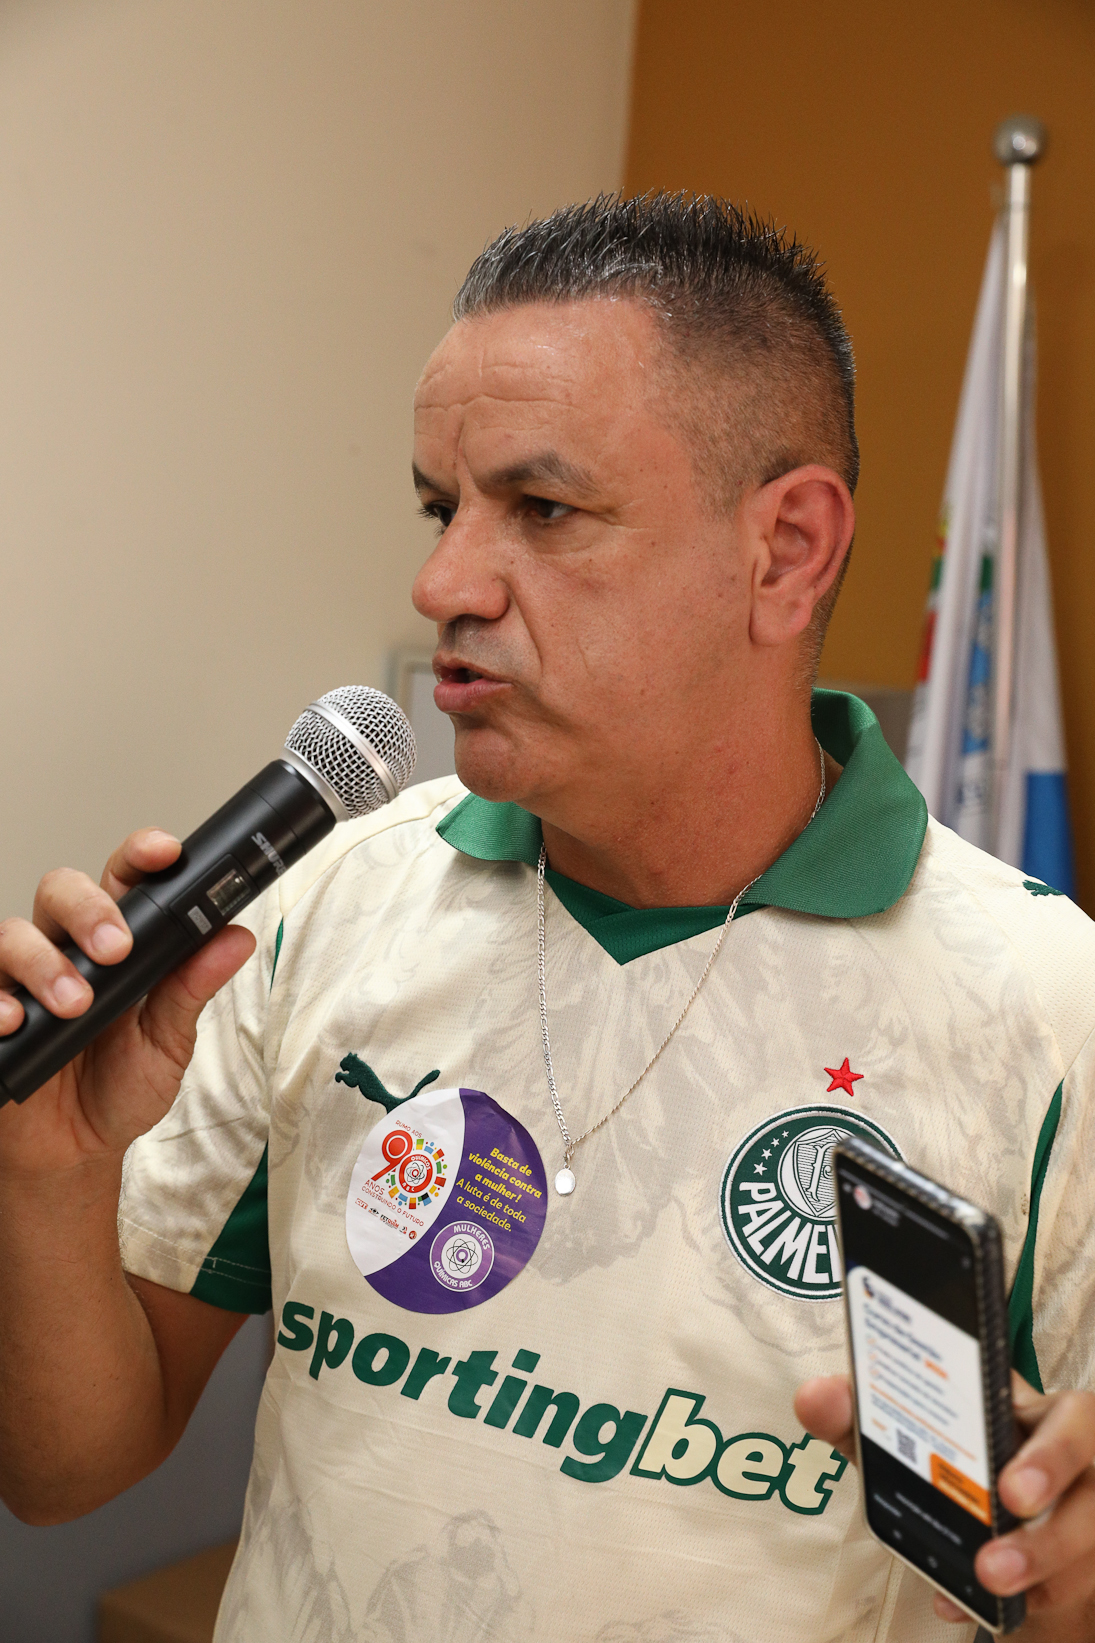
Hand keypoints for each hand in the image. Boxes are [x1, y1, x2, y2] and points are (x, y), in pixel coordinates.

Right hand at [0, 830, 254, 1171]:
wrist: (74, 1153)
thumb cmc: (120, 1088)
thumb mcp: (167, 1043)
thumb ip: (192, 989)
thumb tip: (235, 938)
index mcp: (117, 945)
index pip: (124, 881)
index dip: (141, 856)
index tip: (164, 853)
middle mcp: (65, 950)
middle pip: (62, 889)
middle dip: (88, 907)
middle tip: (116, 948)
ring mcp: (21, 980)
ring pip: (13, 933)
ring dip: (45, 963)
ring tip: (75, 1004)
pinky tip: (15, 1021)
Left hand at [795, 1372, 1094, 1636]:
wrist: (993, 1503)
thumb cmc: (958, 1450)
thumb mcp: (913, 1427)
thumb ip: (862, 1413)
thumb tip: (814, 1398)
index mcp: (1047, 1414)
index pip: (1075, 1422)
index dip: (1053, 1456)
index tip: (1010, 1492)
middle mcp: (1084, 1466)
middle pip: (1093, 1501)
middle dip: (1046, 1541)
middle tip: (992, 1564)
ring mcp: (1088, 1520)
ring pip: (1087, 1555)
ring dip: (1038, 1579)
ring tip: (984, 1588)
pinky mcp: (1082, 1565)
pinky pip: (1069, 1593)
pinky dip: (1020, 1606)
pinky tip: (961, 1605)